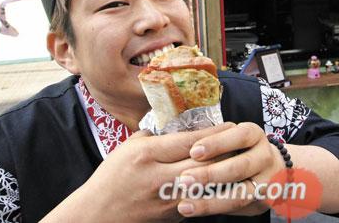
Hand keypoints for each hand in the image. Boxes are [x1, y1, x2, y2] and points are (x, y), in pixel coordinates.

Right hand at [41, 122, 235, 222]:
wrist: (97, 216)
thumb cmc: (110, 177)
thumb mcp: (128, 148)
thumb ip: (153, 137)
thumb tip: (174, 129)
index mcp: (147, 155)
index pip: (189, 141)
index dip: (213, 132)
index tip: (230, 125)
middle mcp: (159, 177)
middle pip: (203, 162)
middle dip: (225, 149)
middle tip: (242, 139)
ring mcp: (167, 199)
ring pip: (205, 182)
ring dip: (224, 170)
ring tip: (238, 158)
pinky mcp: (172, 215)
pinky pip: (198, 198)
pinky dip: (212, 188)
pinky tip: (223, 179)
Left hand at [175, 122, 284, 217]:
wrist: (267, 168)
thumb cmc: (237, 148)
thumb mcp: (229, 137)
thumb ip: (213, 142)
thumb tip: (183, 148)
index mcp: (254, 135)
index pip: (239, 136)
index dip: (216, 143)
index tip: (193, 151)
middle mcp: (265, 157)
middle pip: (240, 167)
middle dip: (210, 174)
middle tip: (183, 180)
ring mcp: (267, 182)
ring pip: (240, 194)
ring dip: (210, 201)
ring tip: (185, 205)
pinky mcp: (262, 203)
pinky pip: (238, 208)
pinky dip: (215, 209)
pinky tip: (196, 210)